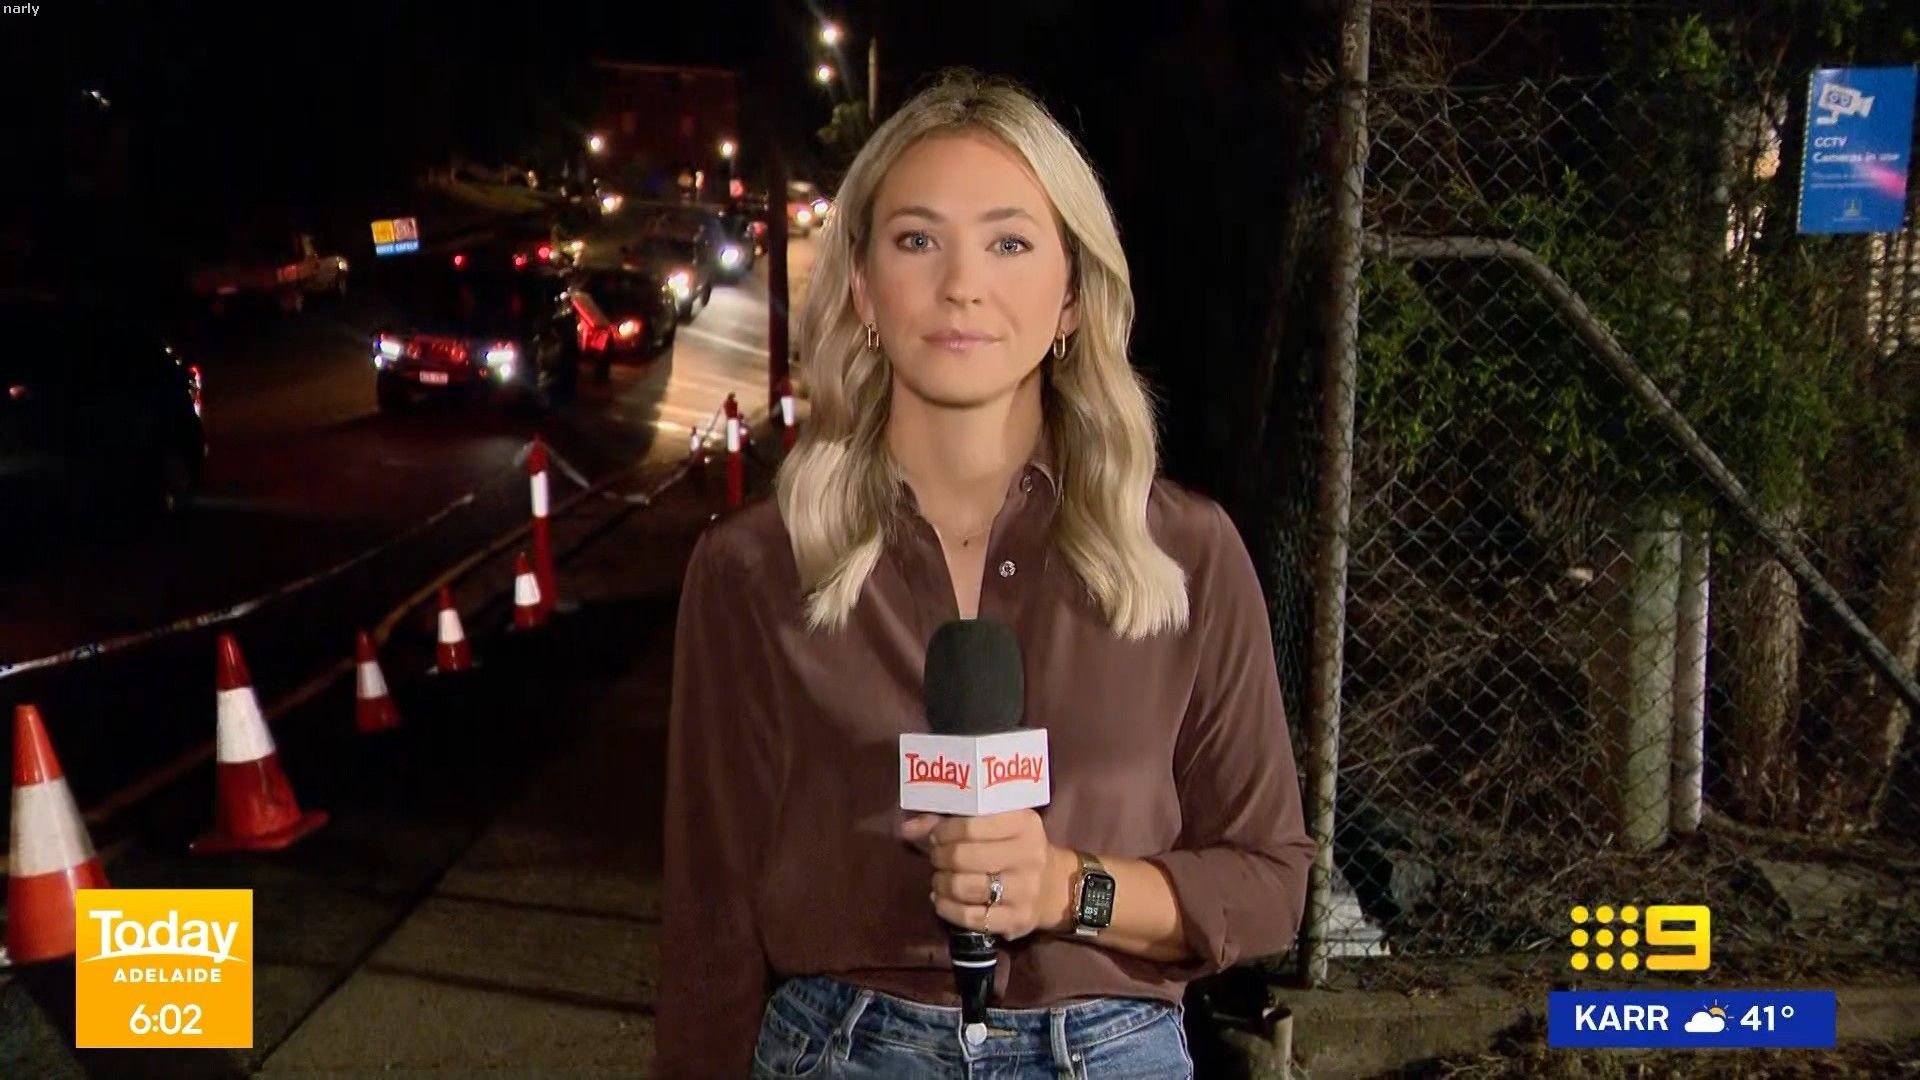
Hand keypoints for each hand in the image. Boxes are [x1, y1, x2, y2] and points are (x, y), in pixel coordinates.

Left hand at [901, 810, 1073, 940]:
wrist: (1055, 886)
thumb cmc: (1015, 847)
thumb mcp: (995, 825)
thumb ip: (950, 821)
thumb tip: (907, 828)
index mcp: (1024, 824)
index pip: (972, 825)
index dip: (945, 831)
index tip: (936, 836)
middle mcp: (1028, 856)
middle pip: (964, 857)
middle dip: (940, 857)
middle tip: (937, 858)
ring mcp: (1025, 891)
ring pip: (965, 887)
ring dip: (942, 883)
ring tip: (940, 879)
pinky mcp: (1017, 920)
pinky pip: (971, 917)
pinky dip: (947, 909)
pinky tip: (942, 900)